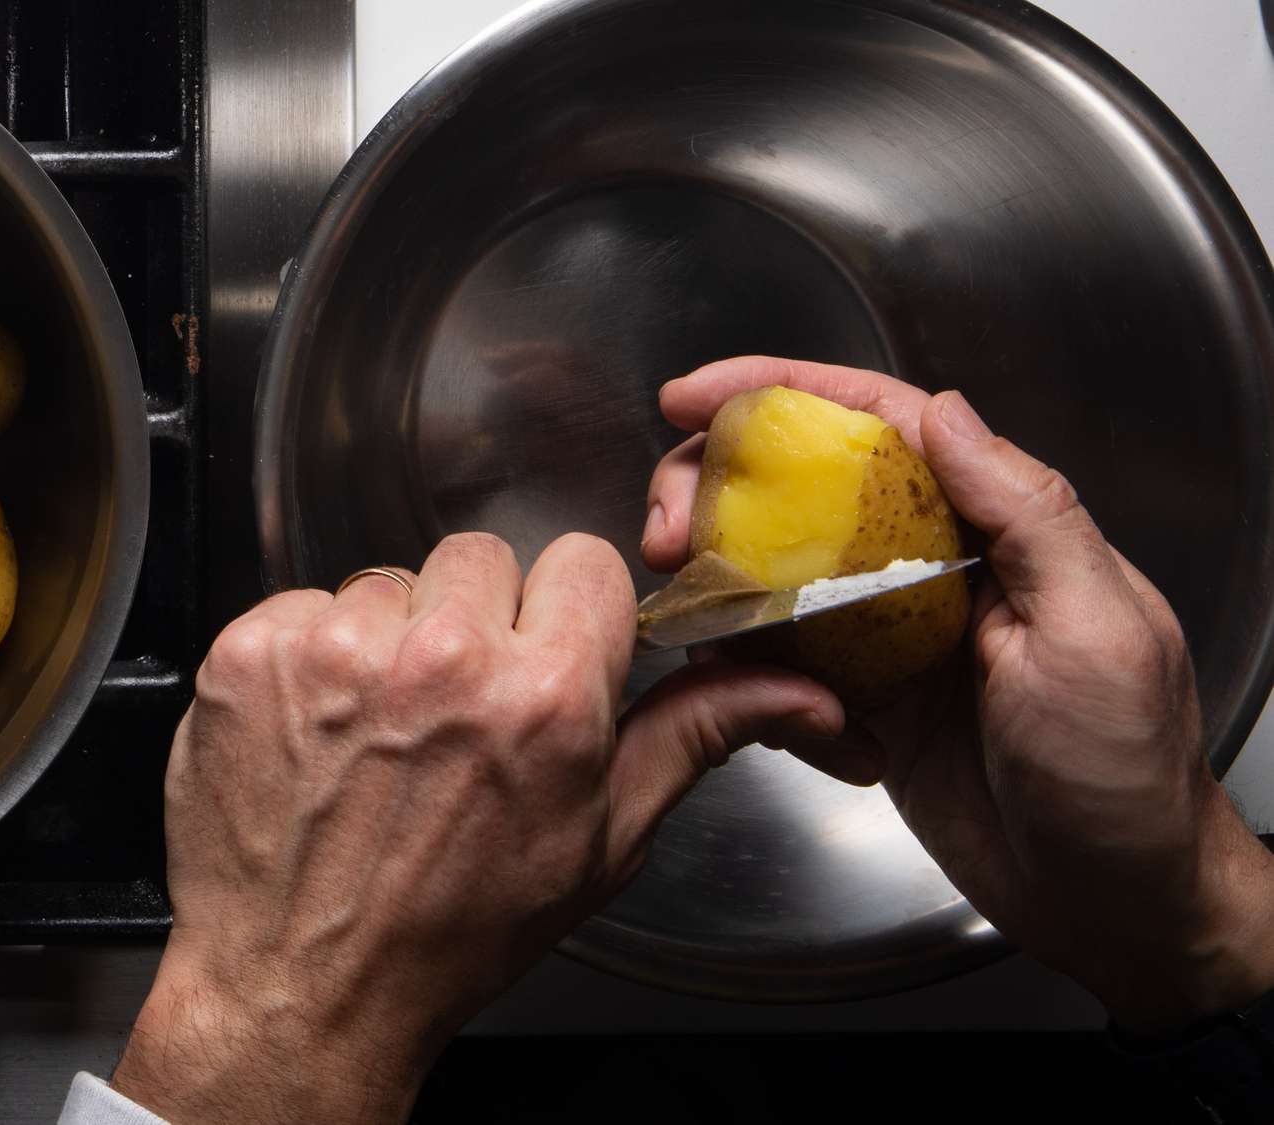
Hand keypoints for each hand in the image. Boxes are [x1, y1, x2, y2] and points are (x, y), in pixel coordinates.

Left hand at [111, 532, 840, 1122]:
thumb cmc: (457, 926)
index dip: (564, 615)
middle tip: (453, 707)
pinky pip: (304, 604)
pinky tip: (320, 729)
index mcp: (548, 696)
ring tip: (380, 728)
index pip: (581, 562)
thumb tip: (802, 691)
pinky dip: (310, 655)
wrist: (305, 986)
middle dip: (477, 620)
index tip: (541, 656)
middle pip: (481, 557)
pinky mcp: (251, 653)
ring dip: (390, 639)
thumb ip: (696, 735)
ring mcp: (336, 650)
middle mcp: (443, 658)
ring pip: (389, 580)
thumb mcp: (602, 840)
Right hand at [643, 356, 1273, 1034]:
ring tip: (677, 597)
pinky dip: (741, 658)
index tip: (694, 392)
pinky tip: (721, 668)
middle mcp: (933, 566)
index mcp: (994, 530)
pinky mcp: (862, 699)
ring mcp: (890, 633)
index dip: (783, 392)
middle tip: (663, 526)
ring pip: (780, 570)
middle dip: (720, 487)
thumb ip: (1027, 514)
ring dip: (718, 574)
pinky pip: (780, 658)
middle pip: (808, 489)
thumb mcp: (1095, 628)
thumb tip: (944, 409)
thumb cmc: (1126, 769)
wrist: (1111, 902)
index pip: (881, 426)